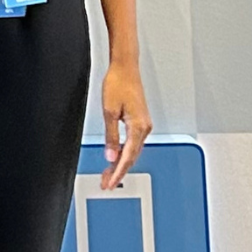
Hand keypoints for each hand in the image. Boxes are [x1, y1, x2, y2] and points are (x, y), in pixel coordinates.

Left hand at [101, 60, 151, 188]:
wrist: (125, 67)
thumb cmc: (118, 83)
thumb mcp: (108, 111)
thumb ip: (110, 135)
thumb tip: (110, 155)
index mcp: (138, 127)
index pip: (128, 157)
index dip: (118, 173)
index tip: (110, 183)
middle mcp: (145, 128)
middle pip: (132, 156)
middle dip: (119, 172)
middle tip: (106, 183)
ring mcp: (144, 124)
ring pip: (133, 151)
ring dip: (121, 163)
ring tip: (108, 174)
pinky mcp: (140, 121)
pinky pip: (133, 142)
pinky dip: (124, 152)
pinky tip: (116, 157)